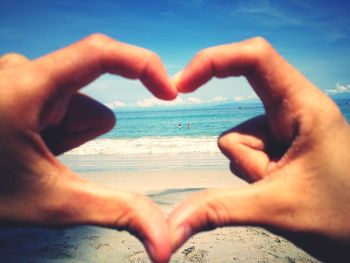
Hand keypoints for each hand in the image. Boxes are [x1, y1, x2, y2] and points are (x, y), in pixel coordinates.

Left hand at [0, 34, 176, 262]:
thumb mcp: (51, 202)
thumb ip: (115, 214)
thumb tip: (163, 241)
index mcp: (29, 87)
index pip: (102, 53)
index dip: (143, 66)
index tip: (167, 92)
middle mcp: (23, 73)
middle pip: (88, 103)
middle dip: (78, 137)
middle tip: (42, 160)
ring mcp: (17, 80)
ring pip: (74, 106)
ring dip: (64, 136)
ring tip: (29, 155)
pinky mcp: (16, 88)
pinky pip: (58, 104)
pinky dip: (53, 131)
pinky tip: (25, 147)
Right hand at [169, 37, 349, 260]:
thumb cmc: (342, 218)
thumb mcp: (276, 208)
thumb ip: (219, 209)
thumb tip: (174, 224)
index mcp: (303, 107)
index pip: (254, 58)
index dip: (213, 60)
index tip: (182, 85)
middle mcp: (293, 110)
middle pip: (239, 118)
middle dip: (246, 158)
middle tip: (275, 184)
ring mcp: (284, 129)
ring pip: (238, 143)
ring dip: (251, 171)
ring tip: (284, 189)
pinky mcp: (279, 145)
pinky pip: (245, 154)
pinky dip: (253, 175)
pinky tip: (279, 187)